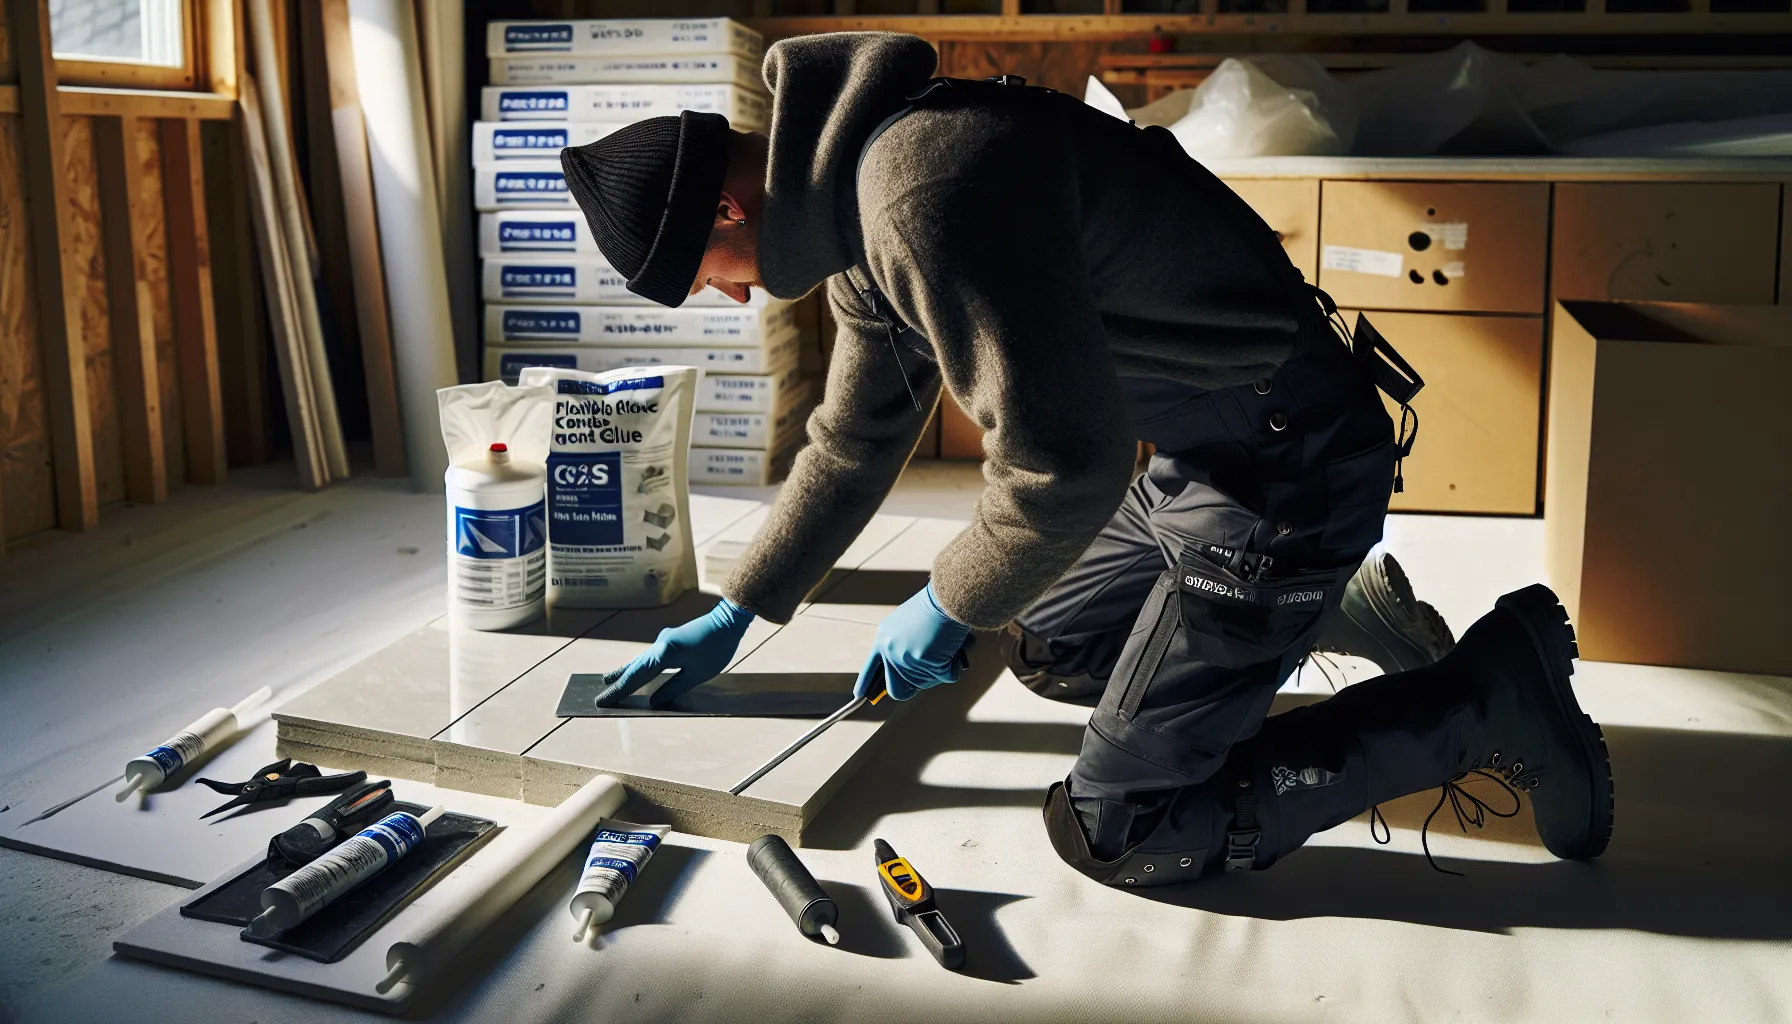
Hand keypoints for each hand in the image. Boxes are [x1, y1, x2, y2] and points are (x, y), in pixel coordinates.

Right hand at [596, 598, 754, 708]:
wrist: (728, 620)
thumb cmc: (716, 648)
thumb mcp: (696, 675)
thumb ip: (673, 688)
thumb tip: (653, 702)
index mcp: (664, 653)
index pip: (635, 676)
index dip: (618, 691)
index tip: (602, 701)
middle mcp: (659, 645)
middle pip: (634, 667)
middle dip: (617, 682)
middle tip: (600, 694)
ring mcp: (664, 640)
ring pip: (640, 660)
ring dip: (626, 672)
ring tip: (609, 680)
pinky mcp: (670, 640)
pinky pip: (650, 656)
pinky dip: (640, 666)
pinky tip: (636, 670)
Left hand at [855, 582, 973, 700]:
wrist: (947, 596)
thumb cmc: (935, 607)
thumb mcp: (909, 625)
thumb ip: (905, 647)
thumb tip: (913, 675)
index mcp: (884, 639)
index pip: (871, 668)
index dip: (865, 683)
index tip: (858, 695)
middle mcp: (890, 651)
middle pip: (898, 689)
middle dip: (916, 687)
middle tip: (931, 673)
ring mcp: (905, 658)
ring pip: (928, 683)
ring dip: (942, 668)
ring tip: (947, 646)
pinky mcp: (923, 661)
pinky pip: (947, 675)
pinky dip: (955, 664)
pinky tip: (955, 647)